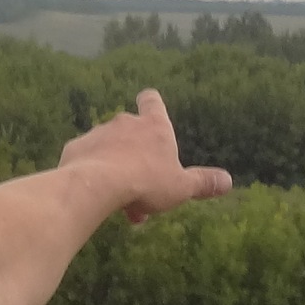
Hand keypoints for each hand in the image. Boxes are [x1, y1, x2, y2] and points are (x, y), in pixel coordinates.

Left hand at [60, 88, 232, 224]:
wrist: (96, 185)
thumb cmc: (145, 182)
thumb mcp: (181, 187)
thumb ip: (203, 183)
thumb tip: (228, 181)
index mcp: (153, 126)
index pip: (152, 100)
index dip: (152, 104)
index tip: (151, 110)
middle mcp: (124, 123)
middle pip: (132, 132)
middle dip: (138, 158)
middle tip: (143, 191)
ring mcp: (98, 133)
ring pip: (110, 149)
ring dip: (116, 169)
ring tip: (122, 203)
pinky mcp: (76, 148)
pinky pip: (87, 159)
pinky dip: (93, 173)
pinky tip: (97, 195)